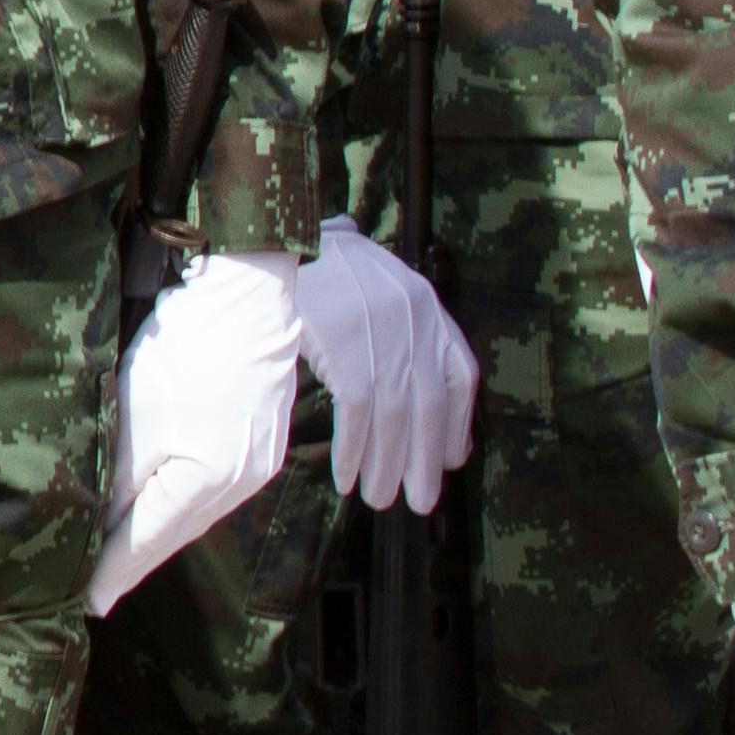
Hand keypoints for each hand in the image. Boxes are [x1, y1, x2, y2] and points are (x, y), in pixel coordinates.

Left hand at [93, 251, 305, 612]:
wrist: (247, 303)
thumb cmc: (185, 352)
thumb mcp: (135, 416)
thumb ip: (118, 478)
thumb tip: (98, 522)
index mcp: (206, 483)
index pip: (146, 542)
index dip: (113, 574)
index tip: (86, 605)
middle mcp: (238, 485)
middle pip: (173, 534)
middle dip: (133, 562)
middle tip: (96, 593)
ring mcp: (255, 467)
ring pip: (192, 514)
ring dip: (156, 534)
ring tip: (121, 557)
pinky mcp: (259, 447)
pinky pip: (210, 491)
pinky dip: (180, 505)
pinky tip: (161, 509)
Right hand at [296, 218, 476, 512]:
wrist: (274, 233)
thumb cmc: (316, 258)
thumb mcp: (372, 277)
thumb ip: (393, 315)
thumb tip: (399, 362)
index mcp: (426, 305)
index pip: (459, 375)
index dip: (457, 423)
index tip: (450, 459)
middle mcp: (414, 319)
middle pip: (428, 406)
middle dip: (423, 460)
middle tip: (419, 500)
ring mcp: (380, 333)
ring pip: (395, 416)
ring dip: (388, 465)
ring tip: (380, 498)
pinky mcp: (346, 347)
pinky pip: (358, 412)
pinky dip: (355, 450)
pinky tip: (348, 475)